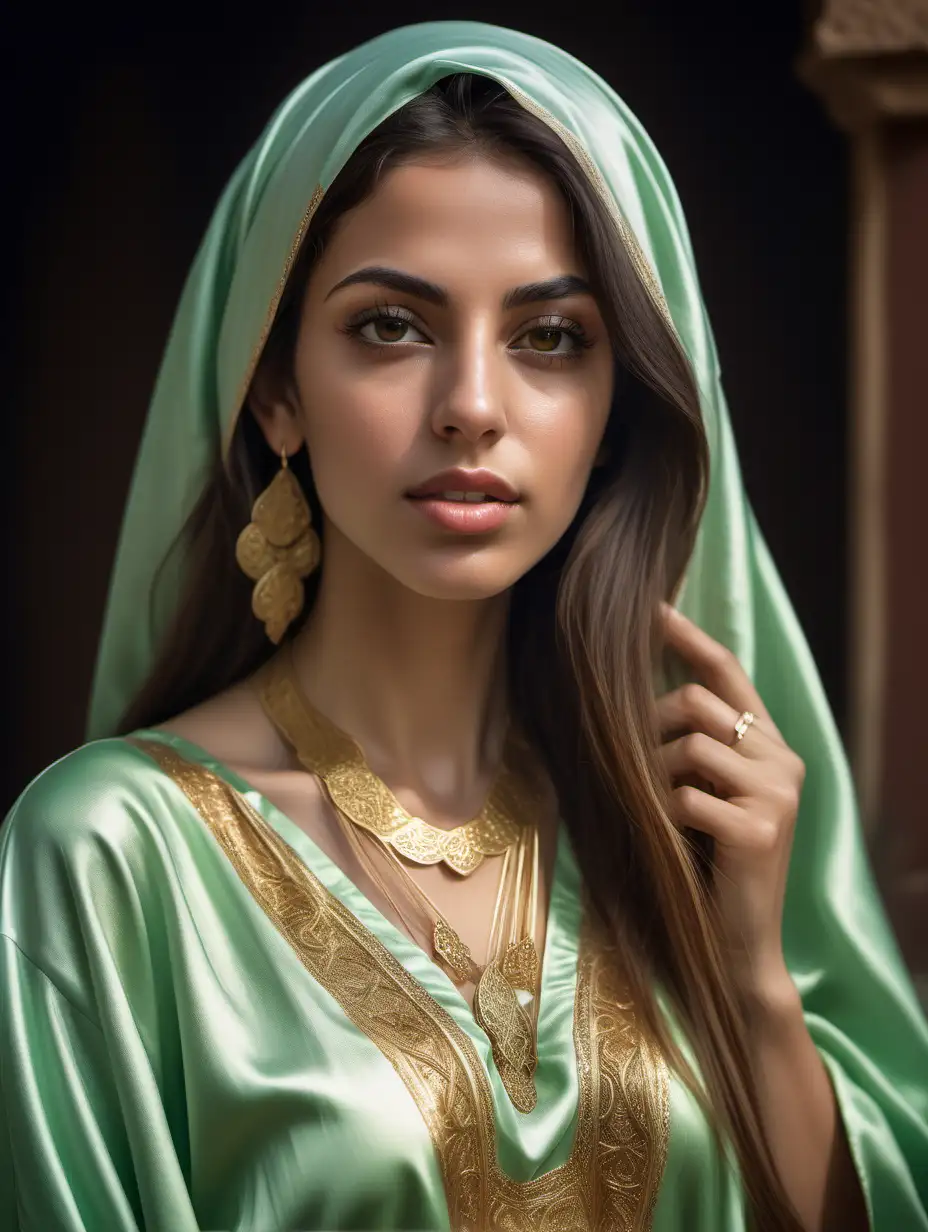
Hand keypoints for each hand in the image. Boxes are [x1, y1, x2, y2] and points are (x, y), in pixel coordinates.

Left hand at [658, 603, 805, 997]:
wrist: (738, 945)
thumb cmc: (708, 865)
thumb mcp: (704, 794)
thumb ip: (694, 747)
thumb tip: (638, 695)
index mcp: (771, 748)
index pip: (729, 672)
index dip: (688, 637)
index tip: (650, 608)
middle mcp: (784, 760)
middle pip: (696, 701)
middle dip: (648, 726)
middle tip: (630, 764)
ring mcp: (777, 794)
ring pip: (687, 744)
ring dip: (652, 776)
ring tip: (654, 811)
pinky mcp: (759, 828)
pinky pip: (684, 795)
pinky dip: (660, 815)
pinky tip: (667, 838)